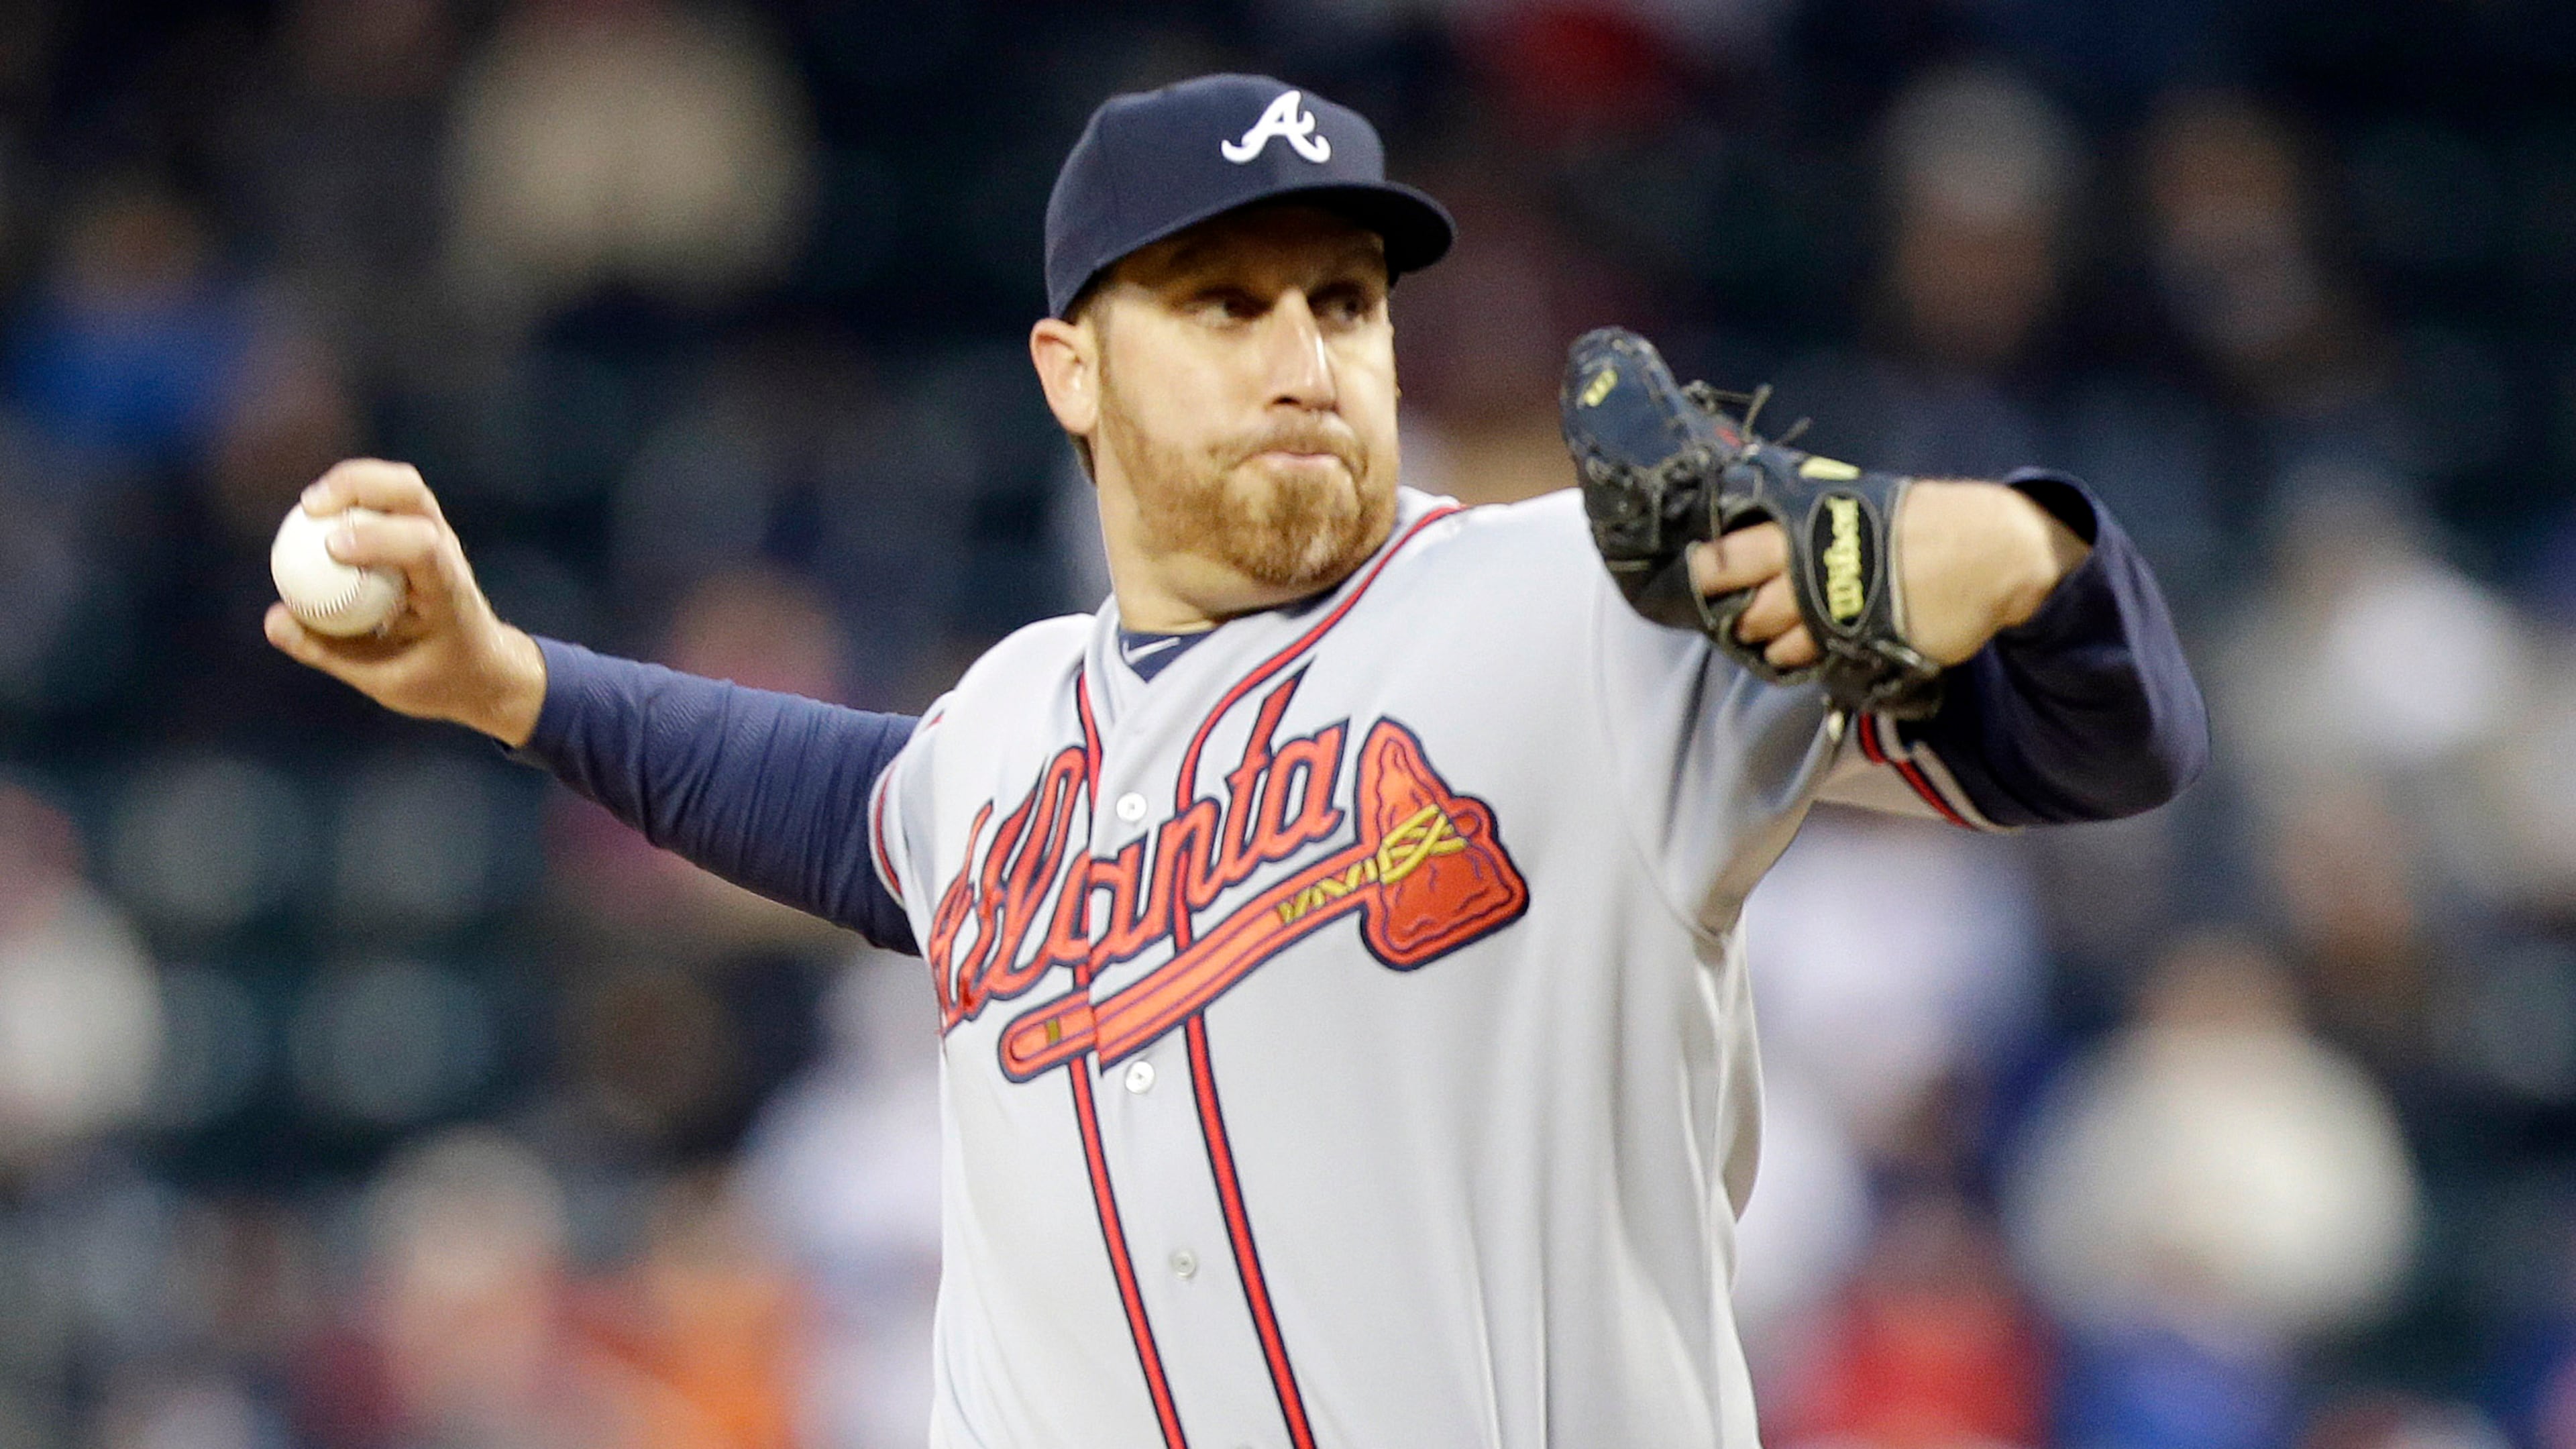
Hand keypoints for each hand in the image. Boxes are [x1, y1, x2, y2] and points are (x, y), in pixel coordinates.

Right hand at [262, 459, 548, 746]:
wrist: (484, 668)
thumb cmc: (438, 678)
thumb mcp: (384, 681)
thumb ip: (328, 652)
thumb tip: (274, 619)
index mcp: (448, 593)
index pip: (423, 547)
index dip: (377, 538)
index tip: (331, 547)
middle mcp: (447, 554)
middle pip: (411, 492)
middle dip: (358, 486)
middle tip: (309, 509)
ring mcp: (438, 538)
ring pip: (402, 485)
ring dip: (352, 482)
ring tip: (308, 507)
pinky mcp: (422, 533)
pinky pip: (386, 500)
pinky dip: (351, 497)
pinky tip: (317, 517)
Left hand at [1686, 480, 2089, 669]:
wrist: (1990, 550)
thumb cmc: (1928, 518)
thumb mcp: (1859, 501)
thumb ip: (1812, 524)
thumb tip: (1773, 533)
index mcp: (1801, 529)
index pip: (1727, 557)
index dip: (1706, 574)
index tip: (1696, 579)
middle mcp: (1805, 575)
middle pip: (1744, 609)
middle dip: (1736, 617)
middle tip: (1741, 613)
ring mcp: (1832, 618)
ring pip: (1775, 644)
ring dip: (1770, 644)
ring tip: (1780, 634)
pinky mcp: (1860, 650)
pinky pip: (1814, 664)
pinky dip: (1806, 660)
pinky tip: (1813, 650)